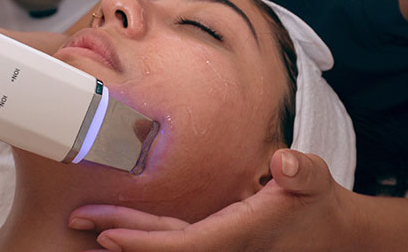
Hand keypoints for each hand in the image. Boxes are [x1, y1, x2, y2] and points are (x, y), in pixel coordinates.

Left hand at [68, 149, 356, 250]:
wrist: (329, 232)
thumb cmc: (316, 204)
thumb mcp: (315, 181)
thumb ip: (302, 173)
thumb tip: (285, 162)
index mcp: (240, 234)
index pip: (183, 244)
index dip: (143, 241)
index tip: (107, 233)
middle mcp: (223, 245)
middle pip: (163, 246)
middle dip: (120, 234)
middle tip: (78, 219)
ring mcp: (219, 243)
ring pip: (165, 241)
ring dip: (128, 231)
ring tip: (91, 219)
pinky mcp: (218, 235)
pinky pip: (176, 236)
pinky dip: (149, 230)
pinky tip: (126, 222)